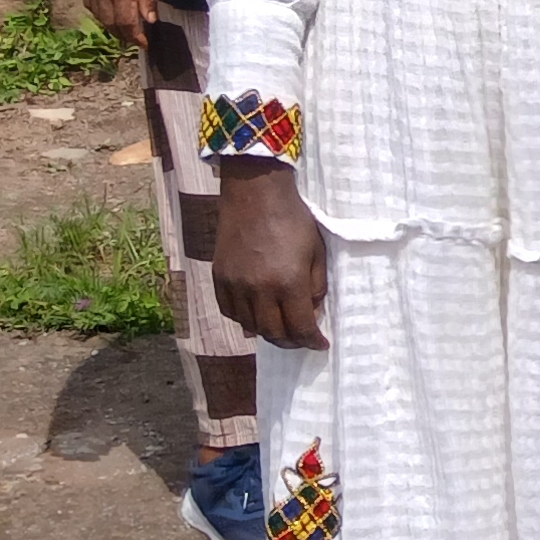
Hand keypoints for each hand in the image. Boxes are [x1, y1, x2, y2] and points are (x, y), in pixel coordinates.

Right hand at [81, 0, 160, 48]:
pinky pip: (90, 6)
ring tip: (126, 32)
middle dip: (125, 36)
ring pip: (99, 17)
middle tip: (137, 40)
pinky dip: (100, 16)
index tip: (145, 45)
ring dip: (112, 28)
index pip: (126, 23)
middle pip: (111, 24)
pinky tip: (110, 16)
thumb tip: (149, 21)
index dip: (136, 37)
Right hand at [211, 162, 327, 349]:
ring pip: (250, 325)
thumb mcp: (316, 251)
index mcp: (288, 282)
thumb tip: (312, 311)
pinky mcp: (219, 278)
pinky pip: (230, 311)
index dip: (311, 341)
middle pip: (273, 332)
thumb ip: (316, 285)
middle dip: (290, 342)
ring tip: (280, 329)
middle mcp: (259, 289)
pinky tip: (255, 315)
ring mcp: (235, 285)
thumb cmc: (293, 219)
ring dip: (267, 332)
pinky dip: (244, 319)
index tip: (320, 345)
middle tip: (301, 341)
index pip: (300, 327)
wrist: (255, 194)